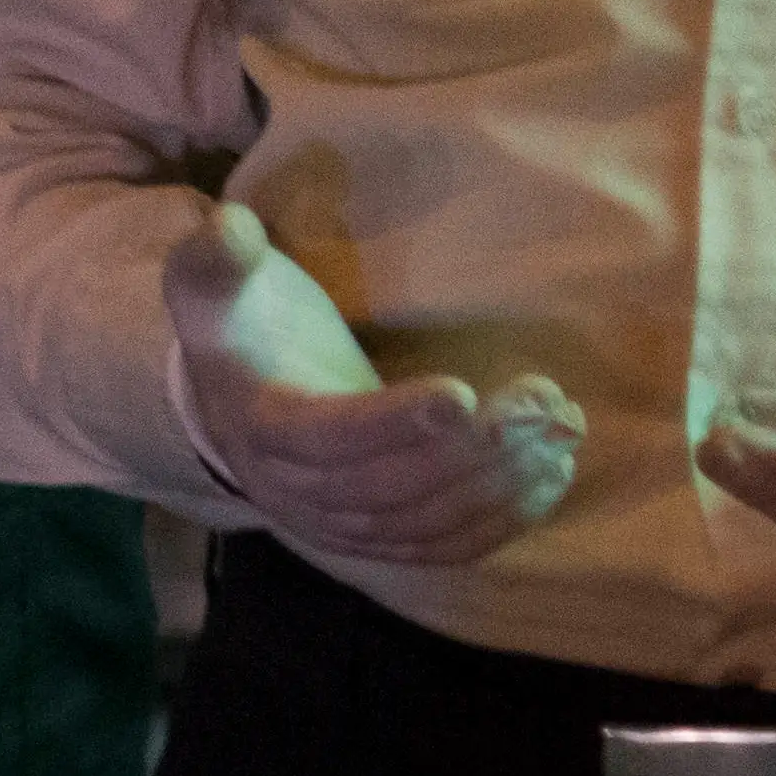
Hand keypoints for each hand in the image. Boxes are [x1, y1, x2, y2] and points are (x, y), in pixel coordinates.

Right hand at [163, 201, 581, 568]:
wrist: (234, 400)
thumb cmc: (241, 327)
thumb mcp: (214, 282)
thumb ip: (216, 256)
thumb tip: (231, 229)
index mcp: (262, 427)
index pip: (327, 439)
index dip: (392, 425)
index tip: (462, 394)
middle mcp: (297, 493)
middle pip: (390, 489)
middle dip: (473, 453)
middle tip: (541, 406)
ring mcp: (339, 527)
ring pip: (425, 524)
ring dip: (501, 485)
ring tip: (560, 434)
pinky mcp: (378, 539)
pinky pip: (443, 546)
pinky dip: (502, 521)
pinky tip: (550, 476)